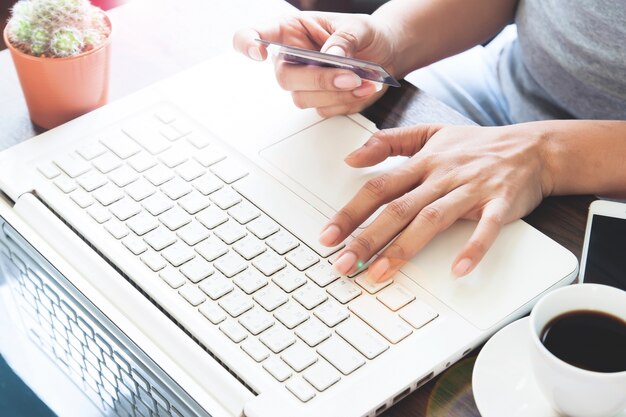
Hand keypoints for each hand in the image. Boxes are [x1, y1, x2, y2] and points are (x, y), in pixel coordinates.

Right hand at [233, 12, 397, 116]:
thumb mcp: (359, 27)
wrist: (387, 53)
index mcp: (291, 30)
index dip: (247, 43)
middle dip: (318, 80)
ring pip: (304, 98)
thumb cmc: (366, 34)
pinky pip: (324, 109)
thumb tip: (332, 55)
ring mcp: (303, 82)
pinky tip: (363, 88)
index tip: (258, 53)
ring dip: (336, 93)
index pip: (255, 34)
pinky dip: (346, 101)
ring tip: (364, 81)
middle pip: (284, 78)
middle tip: (349, 76)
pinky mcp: (319, 100)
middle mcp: (291, 58)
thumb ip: (344, 39)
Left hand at [319, 123, 553, 280]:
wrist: (532, 147)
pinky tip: (457, 270)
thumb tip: (351, 157)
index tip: (328, 236)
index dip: (351, 212)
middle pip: (398, 208)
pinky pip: (486, 227)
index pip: (379, 188)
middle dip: (368, 238)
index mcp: (423, 162)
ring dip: (405, 248)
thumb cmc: (476, 145)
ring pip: (432, 219)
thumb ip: (389, 142)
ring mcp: (471, 189)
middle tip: (344, 264)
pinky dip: (473, 248)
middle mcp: (443, 176)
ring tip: (380, 273)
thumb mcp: (429, 133)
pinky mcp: (499, 203)